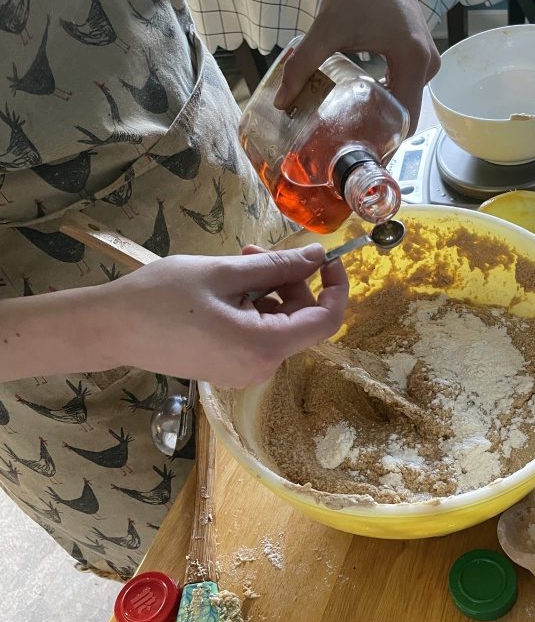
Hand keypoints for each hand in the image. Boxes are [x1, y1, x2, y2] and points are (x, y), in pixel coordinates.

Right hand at [109, 244, 347, 386]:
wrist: (111, 329)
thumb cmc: (162, 297)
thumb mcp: (224, 272)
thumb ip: (277, 266)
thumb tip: (318, 257)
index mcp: (264, 347)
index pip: (326, 321)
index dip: (336, 288)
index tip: (328, 259)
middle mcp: (260, 368)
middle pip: (301, 320)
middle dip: (289, 280)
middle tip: (254, 250)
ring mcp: (244, 371)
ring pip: (278, 323)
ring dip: (268, 289)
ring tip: (234, 263)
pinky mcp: (229, 368)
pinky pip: (258, 334)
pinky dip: (253, 306)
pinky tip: (226, 286)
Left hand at [274, 0, 439, 134]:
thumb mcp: (327, 28)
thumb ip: (303, 64)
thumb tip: (281, 103)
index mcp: (413, 61)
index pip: (405, 121)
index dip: (386, 143)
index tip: (361, 159)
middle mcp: (427, 64)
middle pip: (405, 116)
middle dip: (380, 134)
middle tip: (349, 149)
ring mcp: (426, 59)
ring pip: (405, 104)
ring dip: (382, 118)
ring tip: (353, 132)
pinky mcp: (419, 54)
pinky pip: (405, 88)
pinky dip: (386, 100)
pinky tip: (363, 108)